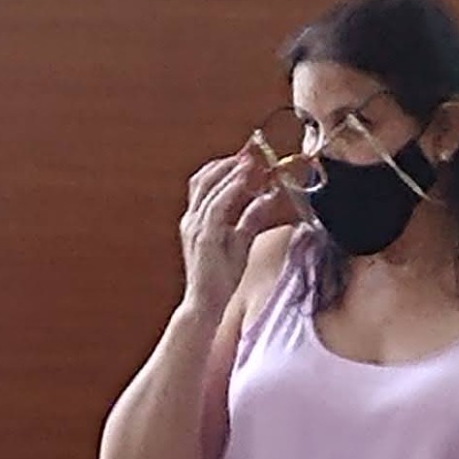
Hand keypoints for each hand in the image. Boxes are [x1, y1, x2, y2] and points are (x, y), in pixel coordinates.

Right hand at [179, 152, 282, 313]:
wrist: (206, 304)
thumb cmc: (220, 277)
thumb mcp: (240, 241)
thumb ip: (251, 218)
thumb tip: (267, 197)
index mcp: (196, 220)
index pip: (204, 184)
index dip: (222, 167)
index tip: (244, 157)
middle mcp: (191, 220)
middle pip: (203, 179)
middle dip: (226, 163)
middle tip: (249, 154)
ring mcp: (195, 227)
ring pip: (210, 188)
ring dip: (231, 172)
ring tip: (250, 161)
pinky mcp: (205, 237)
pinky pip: (217, 206)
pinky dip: (231, 189)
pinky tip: (246, 181)